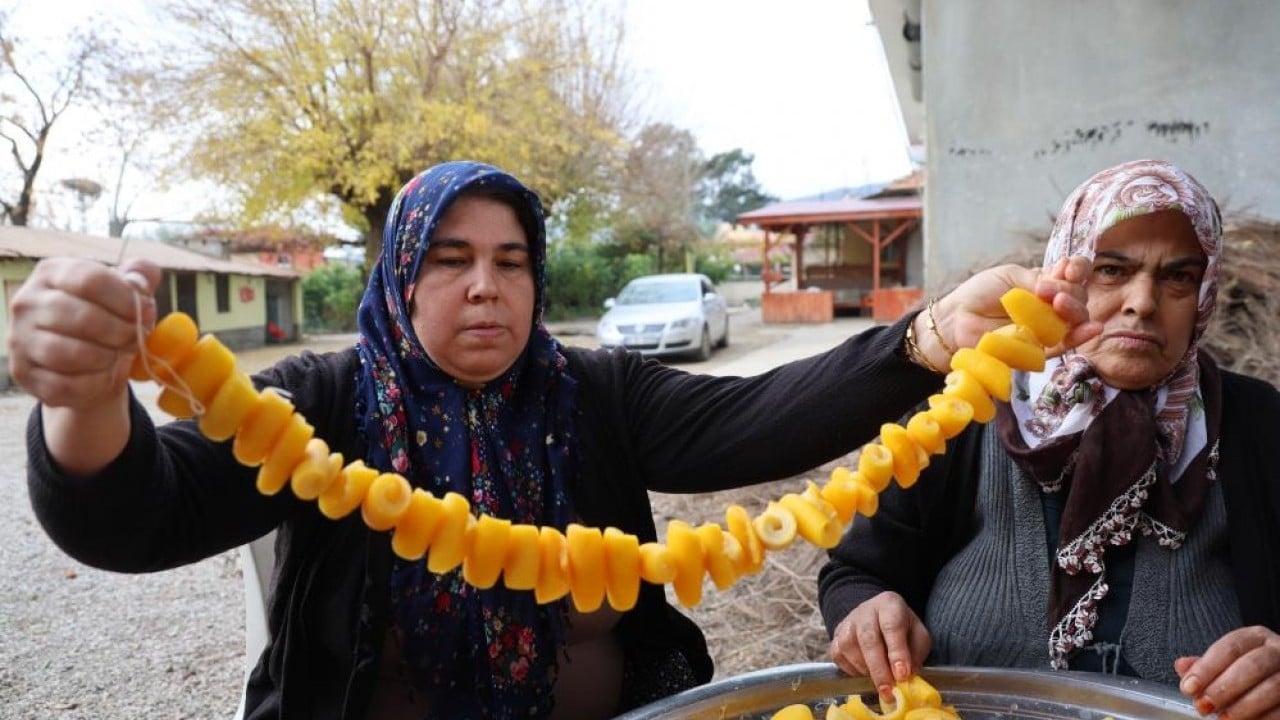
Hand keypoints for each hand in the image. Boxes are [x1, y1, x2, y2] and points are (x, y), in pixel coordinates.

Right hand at [8, 257, 160, 408]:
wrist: (80, 358)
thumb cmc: (105, 316)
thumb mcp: (122, 292)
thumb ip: (140, 277)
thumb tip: (145, 274)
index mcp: (52, 273)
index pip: (91, 280)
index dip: (127, 300)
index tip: (147, 312)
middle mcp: (28, 303)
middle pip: (83, 318)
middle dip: (121, 332)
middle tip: (137, 338)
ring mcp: (21, 339)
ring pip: (69, 354)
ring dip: (107, 358)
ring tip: (119, 355)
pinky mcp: (24, 373)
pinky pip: (65, 384)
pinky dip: (95, 383)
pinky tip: (106, 375)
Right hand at [829, 591, 930, 702]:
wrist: (877, 617)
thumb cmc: (902, 628)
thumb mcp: (918, 635)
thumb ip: (915, 654)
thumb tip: (905, 677)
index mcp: (889, 604)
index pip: (892, 626)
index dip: (897, 652)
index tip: (902, 675)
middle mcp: (865, 610)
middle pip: (868, 638)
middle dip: (879, 669)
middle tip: (888, 690)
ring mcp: (847, 622)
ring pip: (849, 647)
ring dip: (865, 670)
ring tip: (880, 682)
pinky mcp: (835, 636)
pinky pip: (838, 656)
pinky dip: (851, 670)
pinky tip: (865, 674)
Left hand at [915, 256, 1101, 371]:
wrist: (956, 318)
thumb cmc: (979, 293)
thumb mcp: (1010, 276)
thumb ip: (1037, 280)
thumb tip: (1064, 283)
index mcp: (1045, 282)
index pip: (1074, 274)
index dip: (1078, 269)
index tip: (1068, 269)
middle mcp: (1051, 304)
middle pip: (1079, 296)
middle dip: (1069, 291)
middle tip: (1047, 292)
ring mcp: (1048, 326)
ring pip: (1076, 320)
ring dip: (1075, 310)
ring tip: (1058, 305)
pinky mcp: (1040, 348)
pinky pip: (1066, 344)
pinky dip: (1081, 336)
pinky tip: (1091, 328)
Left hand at [1175, 626, 1279, 719]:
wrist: (1278, 678)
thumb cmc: (1249, 671)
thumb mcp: (1226, 662)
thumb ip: (1204, 665)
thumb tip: (1181, 666)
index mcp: (1254, 638)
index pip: (1229, 648)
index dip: (1206, 669)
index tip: (1189, 688)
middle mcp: (1276, 651)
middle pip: (1251, 666)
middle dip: (1223, 688)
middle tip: (1204, 706)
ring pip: (1271, 688)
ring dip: (1244, 706)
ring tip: (1224, 718)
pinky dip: (1263, 718)